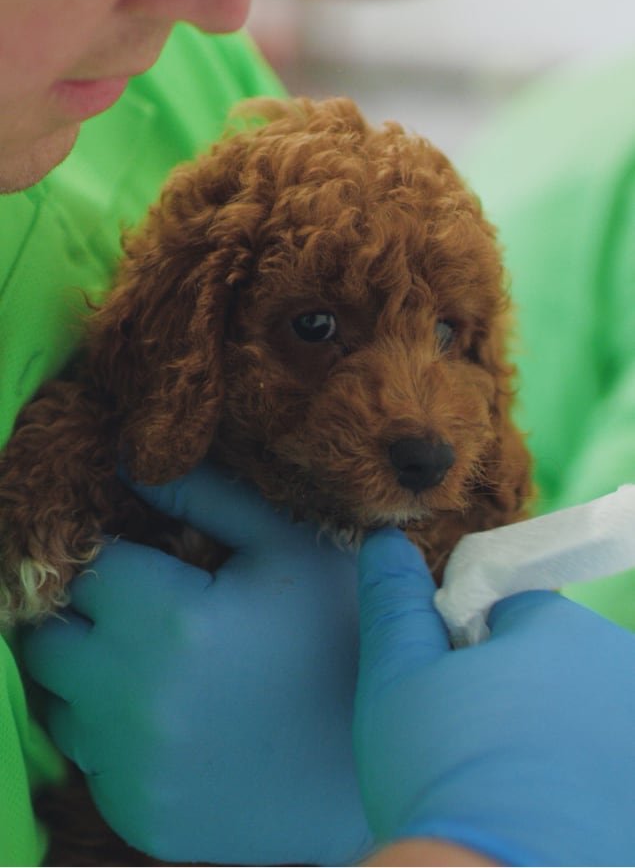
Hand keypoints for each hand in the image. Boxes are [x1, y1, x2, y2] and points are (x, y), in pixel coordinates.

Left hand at [21, 464, 371, 865]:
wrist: (386, 759)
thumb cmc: (343, 634)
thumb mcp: (287, 546)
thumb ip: (202, 494)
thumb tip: (126, 459)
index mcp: (171, 622)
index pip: (89, 566)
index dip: (116, 557)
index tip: (149, 564)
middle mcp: (133, 701)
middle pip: (51, 639)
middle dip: (88, 615)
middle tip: (146, 613)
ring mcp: (132, 769)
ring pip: (62, 705)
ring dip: (94, 679)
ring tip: (163, 668)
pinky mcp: (141, 818)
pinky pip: (92, 764)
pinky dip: (117, 739)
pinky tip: (178, 722)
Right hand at [354, 528, 634, 866]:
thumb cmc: (441, 775)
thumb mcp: (397, 678)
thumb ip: (394, 602)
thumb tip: (387, 541)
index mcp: (563, 630)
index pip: (515, 610)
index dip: (473, 644)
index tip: (449, 693)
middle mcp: (621, 671)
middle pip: (559, 660)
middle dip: (521, 688)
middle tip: (473, 748)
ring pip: (585, 714)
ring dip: (555, 737)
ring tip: (505, 793)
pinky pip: (603, 768)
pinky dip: (580, 785)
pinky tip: (541, 821)